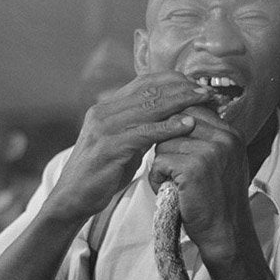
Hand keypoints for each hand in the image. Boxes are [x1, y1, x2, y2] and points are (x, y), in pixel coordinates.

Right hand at [46, 72, 211, 219]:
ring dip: (180, 102)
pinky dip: (167, 127)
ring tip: (204, 101)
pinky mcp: (108, 147)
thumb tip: (167, 118)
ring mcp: (104, 128)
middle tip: (207, 90)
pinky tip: (186, 125)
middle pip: (149, 90)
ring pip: (148, 107)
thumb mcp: (122, 145)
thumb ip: (140, 128)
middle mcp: (103, 112)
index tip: (196, 84)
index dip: (173, 80)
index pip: (143, 82)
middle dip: (181, 88)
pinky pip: (144, 133)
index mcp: (106, 108)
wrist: (71, 199)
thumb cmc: (100, 175)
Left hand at [149, 105, 253, 262]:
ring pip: (164, 143)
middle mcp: (225, 138)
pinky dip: (157, 178)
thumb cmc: (218, 201)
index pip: (192, 111)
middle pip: (175, 123)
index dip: (174, 126)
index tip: (171, 145)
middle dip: (166, 145)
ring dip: (160, 164)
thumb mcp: (223, 163)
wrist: (226, 233)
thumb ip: (208, 139)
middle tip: (171, 168)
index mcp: (231, 134)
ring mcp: (211, 151)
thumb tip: (181, 119)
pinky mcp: (194, 168)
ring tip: (171, 183)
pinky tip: (168, 190)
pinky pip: (159, 161)